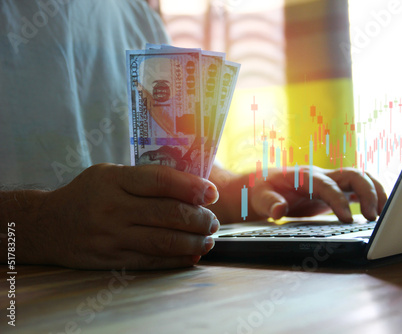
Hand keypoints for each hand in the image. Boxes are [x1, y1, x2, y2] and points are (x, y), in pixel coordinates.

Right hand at [36, 163, 219, 268]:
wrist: (46, 225)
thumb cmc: (87, 194)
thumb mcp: (110, 174)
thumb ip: (145, 178)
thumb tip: (191, 187)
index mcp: (115, 180)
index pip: (161, 181)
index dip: (192, 187)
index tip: (212, 194)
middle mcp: (113, 207)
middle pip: (168, 213)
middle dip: (199, 219)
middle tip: (213, 221)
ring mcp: (112, 236)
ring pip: (163, 240)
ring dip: (193, 242)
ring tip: (208, 240)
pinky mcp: (112, 259)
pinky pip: (151, 260)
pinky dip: (176, 259)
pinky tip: (191, 255)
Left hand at [250, 167, 386, 221]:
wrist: (263, 184)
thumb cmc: (261, 190)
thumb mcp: (258, 198)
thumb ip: (269, 203)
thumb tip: (279, 211)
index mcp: (305, 176)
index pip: (328, 185)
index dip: (340, 200)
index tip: (348, 219)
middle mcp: (322, 175)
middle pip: (353, 174)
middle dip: (367, 192)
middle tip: (373, 217)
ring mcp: (330, 182)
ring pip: (361, 179)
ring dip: (375, 193)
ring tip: (384, 215)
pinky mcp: (334, 191)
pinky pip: (358, 189)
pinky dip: (371, 197)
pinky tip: (378, 213)